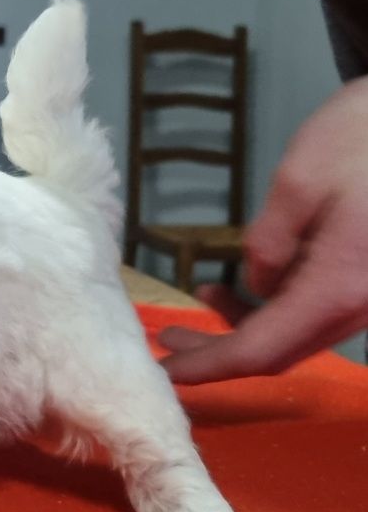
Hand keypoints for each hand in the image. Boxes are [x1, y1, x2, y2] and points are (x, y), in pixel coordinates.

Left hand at [160, 75, 367, 382]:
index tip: (165, 372)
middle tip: (168, 339)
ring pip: (298, 333)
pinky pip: (317, 310)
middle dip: (219, 351)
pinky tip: (245, 284)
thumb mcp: (298, 182)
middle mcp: (360, 306)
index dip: (208, 365)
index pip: (261, 349)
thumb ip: (268, 244)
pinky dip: (275, 307)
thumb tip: (257, 286)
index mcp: (339, 287)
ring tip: (204, 294)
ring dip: (246, 325)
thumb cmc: (364, 139)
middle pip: (280, 351)